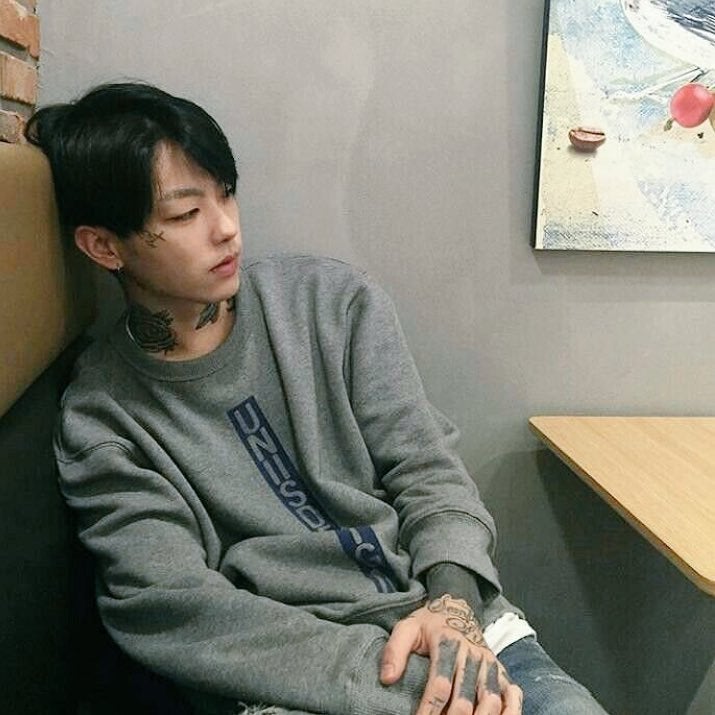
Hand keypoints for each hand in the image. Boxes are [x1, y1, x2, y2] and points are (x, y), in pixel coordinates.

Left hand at [380, 594, 521, 714]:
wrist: (457, 606)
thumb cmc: (429, 623)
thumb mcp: (407, 628)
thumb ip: (394, 650)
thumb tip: (387, 678)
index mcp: (448, 643)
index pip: (439, 685)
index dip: (429, 709)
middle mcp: (472, 654)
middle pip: (464, 699)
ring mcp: (489, 663)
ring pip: (489, 700)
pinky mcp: (500, 670)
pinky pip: (512, 695)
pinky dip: (510, 712)